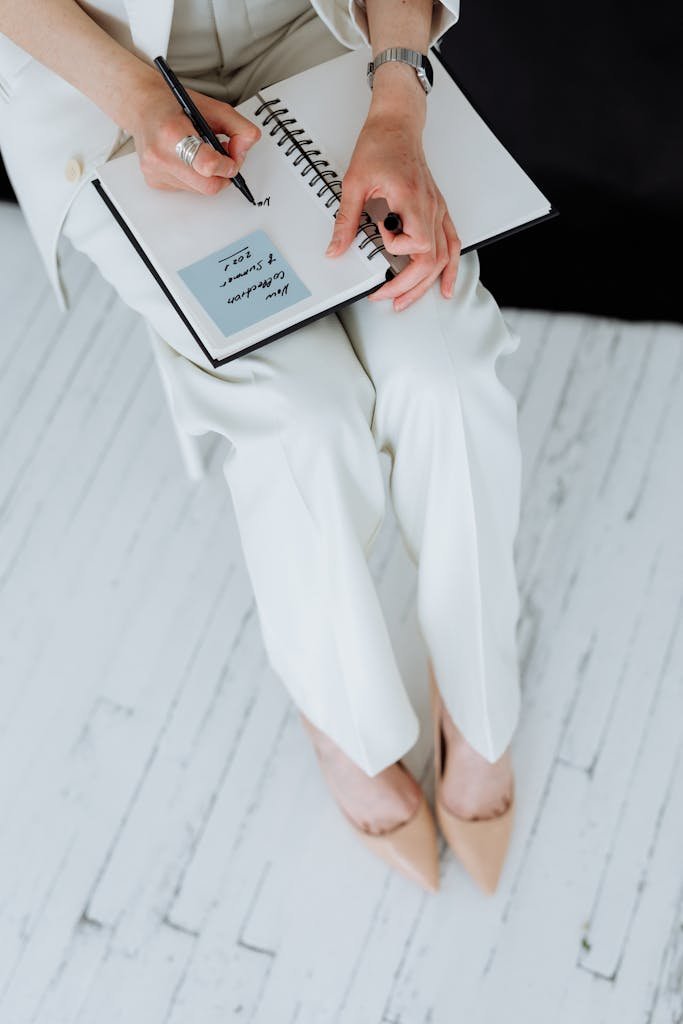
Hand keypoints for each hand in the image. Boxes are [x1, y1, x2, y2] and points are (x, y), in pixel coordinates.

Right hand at [127, 80, 260, 194]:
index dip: (227, 165)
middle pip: (208, 186)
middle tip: (223, 159)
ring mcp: (155, 171)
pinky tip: (187, 159)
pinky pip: (187, 190)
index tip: (231, 159)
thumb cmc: (173, 105)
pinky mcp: (155, 182)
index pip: (208, 165)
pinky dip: (195, 178)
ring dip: (208, 176)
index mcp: (171, 132)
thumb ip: (238, 127)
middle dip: (222, 175)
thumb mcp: (212, 107)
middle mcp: (160, 155)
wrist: (142, 107)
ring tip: (203, 153)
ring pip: (200, 190)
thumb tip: (245, 149)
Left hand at [325, 107, 460, 310]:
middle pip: (432, 259)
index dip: (398, 247)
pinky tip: (445, 284)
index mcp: (411, 197)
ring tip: (407, 300)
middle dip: (408, 285)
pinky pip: (452, 243)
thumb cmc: (380, 145)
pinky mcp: (437, 210)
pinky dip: (450, 268)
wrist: (396, 125)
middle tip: (386, 296)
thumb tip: (336, 249)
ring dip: (427, 284)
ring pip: (444, 257)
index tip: (381, 239)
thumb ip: (346, 220)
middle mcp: (430, 206)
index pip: (418, 241)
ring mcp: (437, 209)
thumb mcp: (354, 182)